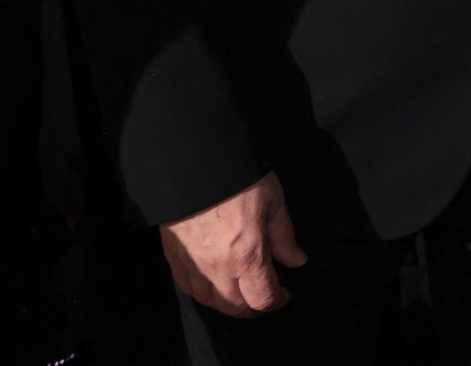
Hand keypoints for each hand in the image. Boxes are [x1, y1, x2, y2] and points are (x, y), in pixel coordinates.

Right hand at [158, 171, 306, 317]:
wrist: (194, 162)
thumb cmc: (241, 180)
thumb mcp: (274, 203)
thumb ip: (284, 237)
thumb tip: (297, 261)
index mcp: (247, 256)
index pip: (262, 298)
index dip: (277, 301)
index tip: (285, 295)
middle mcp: (217, 269)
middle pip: (235, 307)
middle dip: (253, 308)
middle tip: (264, 296)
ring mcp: (192, 266)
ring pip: (209, 302)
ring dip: (228, 304)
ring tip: (241, 293)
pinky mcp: (173, 258)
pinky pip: (187, 289)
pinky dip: (204, 293)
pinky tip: (214, 283)